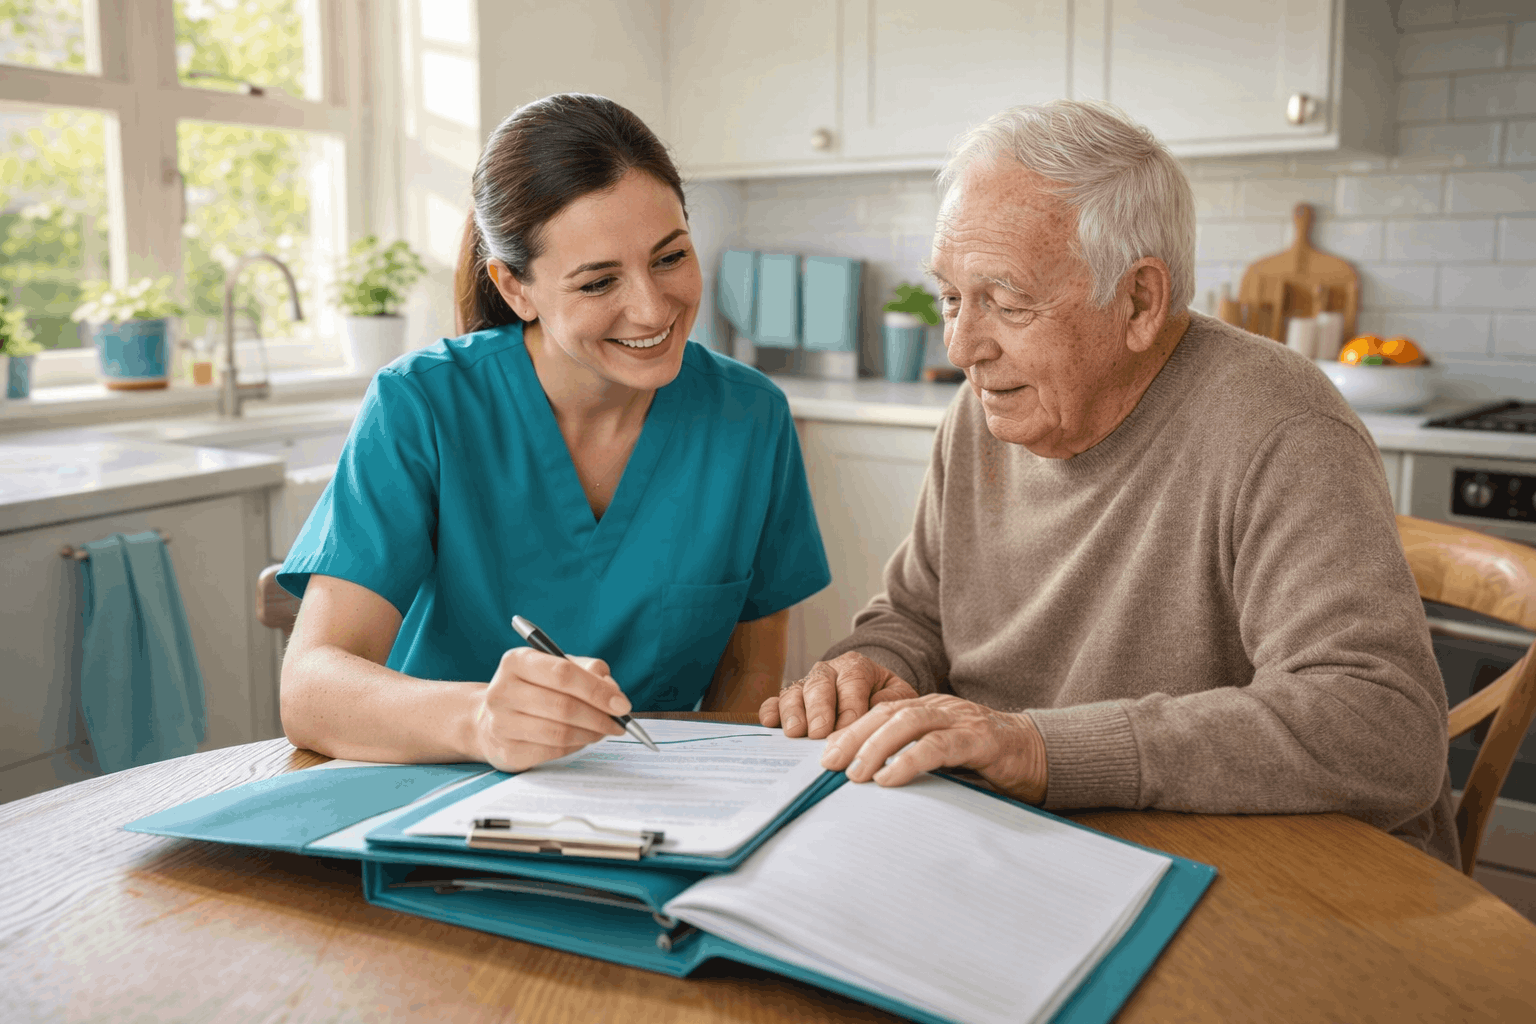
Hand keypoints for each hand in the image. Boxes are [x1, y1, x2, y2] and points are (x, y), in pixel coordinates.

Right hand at [471, 647, 629, 771]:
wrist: (493, 719)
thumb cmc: (536, 688)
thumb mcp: (558, 667)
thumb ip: (589, 671)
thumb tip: (614, 693)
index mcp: (517, 661)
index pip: (562, 673)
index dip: (597, 690)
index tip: (622, 704)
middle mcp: (503, 690)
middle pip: (563, 706)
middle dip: (599, 717)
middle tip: (619, 723)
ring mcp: (501, 723)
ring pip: (560, 732)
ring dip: (591, 733)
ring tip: (604, 730)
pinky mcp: (508, 750)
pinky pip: (553, 750)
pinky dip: (576, 746)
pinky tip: (583, 738)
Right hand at [760, 651, 918, 737]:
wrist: (870, 692)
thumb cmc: (883, 697)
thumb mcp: (897, 696)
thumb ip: (890, 702)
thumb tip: (874, 715)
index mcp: (856, 666)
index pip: (852, 681)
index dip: (849, 704)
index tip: (849, 727)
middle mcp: (827, 671)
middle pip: (819, 685)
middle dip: (819, 710)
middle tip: (818, 733)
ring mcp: (806, 685)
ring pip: (794, 692)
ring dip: (793, 712)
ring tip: (794, 732)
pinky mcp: (790, 700)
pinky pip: (775, 701)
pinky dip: (770, 710)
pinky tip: (769, 722)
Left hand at [817, 694, 1048, 804]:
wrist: (1042, 754)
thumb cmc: (987, 761)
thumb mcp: (944, 757)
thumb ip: (913, 761)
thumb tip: (869, 784)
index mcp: (927, 709)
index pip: (879, 712)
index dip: (850, 730)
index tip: (824, 754)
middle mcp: (940, 708)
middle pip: (886, 712)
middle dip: (853, 737)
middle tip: (829, 764)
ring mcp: (960, 720)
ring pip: (908, 722)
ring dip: (876, 747)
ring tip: (855, 774)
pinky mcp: (981, 740)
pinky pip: (939, 746)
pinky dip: (910, 760)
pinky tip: (890, 777)